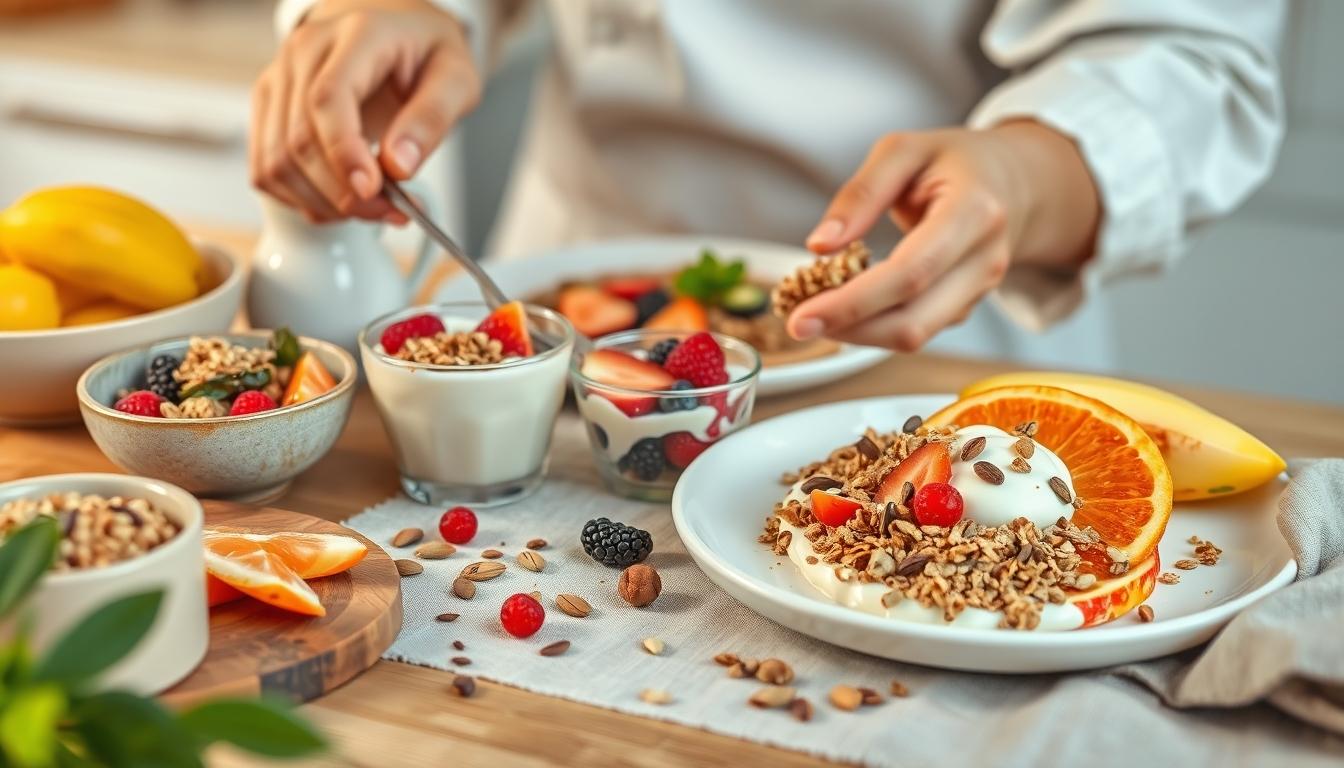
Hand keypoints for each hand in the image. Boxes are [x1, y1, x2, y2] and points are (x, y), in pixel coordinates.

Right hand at [250, 0, 480, 222]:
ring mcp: (279, 79)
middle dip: (344, 193)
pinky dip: (302, 199)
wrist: (393, 28)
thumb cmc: (424, 52)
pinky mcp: (269, 107)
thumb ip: (432, 118)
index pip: (328, 98)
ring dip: (323, 203)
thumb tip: (399, 166)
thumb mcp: (455, 77)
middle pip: (299, 140)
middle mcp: (305, 52)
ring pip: (276, 162)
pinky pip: (266, 169)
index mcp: (355, 35)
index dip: (343, 153)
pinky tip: (340, 200)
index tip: (371, 191)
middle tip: (392, 211)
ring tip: (372, 209)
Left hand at [789, 122, 1099, 350]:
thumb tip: (819, 244)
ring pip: (914, 336)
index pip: (911, 273)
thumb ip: (860, 193)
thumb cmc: (955, 161)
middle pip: (913, 320)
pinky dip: (873, 326)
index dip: (853, 302)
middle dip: (849, 330)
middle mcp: (984, 260)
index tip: (801, 315)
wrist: (1015, 182)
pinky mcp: (965, 308)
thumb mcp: (903, 151)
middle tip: (795, 323)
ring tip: (812, 313)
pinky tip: (842, 309)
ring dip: (857, 333)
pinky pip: (916, 329)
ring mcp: (980, 291)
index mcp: (975, 212)